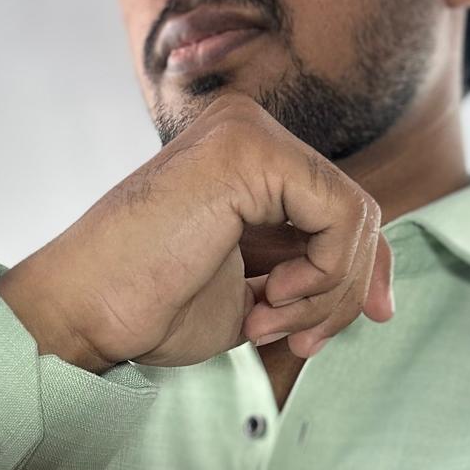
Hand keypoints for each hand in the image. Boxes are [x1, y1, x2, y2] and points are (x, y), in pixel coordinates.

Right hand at [0, 90, 393, 372]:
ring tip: (266, 321)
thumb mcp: (253, 298)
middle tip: (294, 338)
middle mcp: (250, 132)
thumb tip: (383, 298)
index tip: (347, 328)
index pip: (342, 208)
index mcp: (247, 161)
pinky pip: (341, 215)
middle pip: (358, 214)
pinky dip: (322, 274)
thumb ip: (308, 282)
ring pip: (356, 218)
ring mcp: (249, 132)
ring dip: (326, 293)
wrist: (86, 312)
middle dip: (344, 292)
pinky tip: (269, 298)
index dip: (363, 273)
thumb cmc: (149, 309)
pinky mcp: (250, 150)